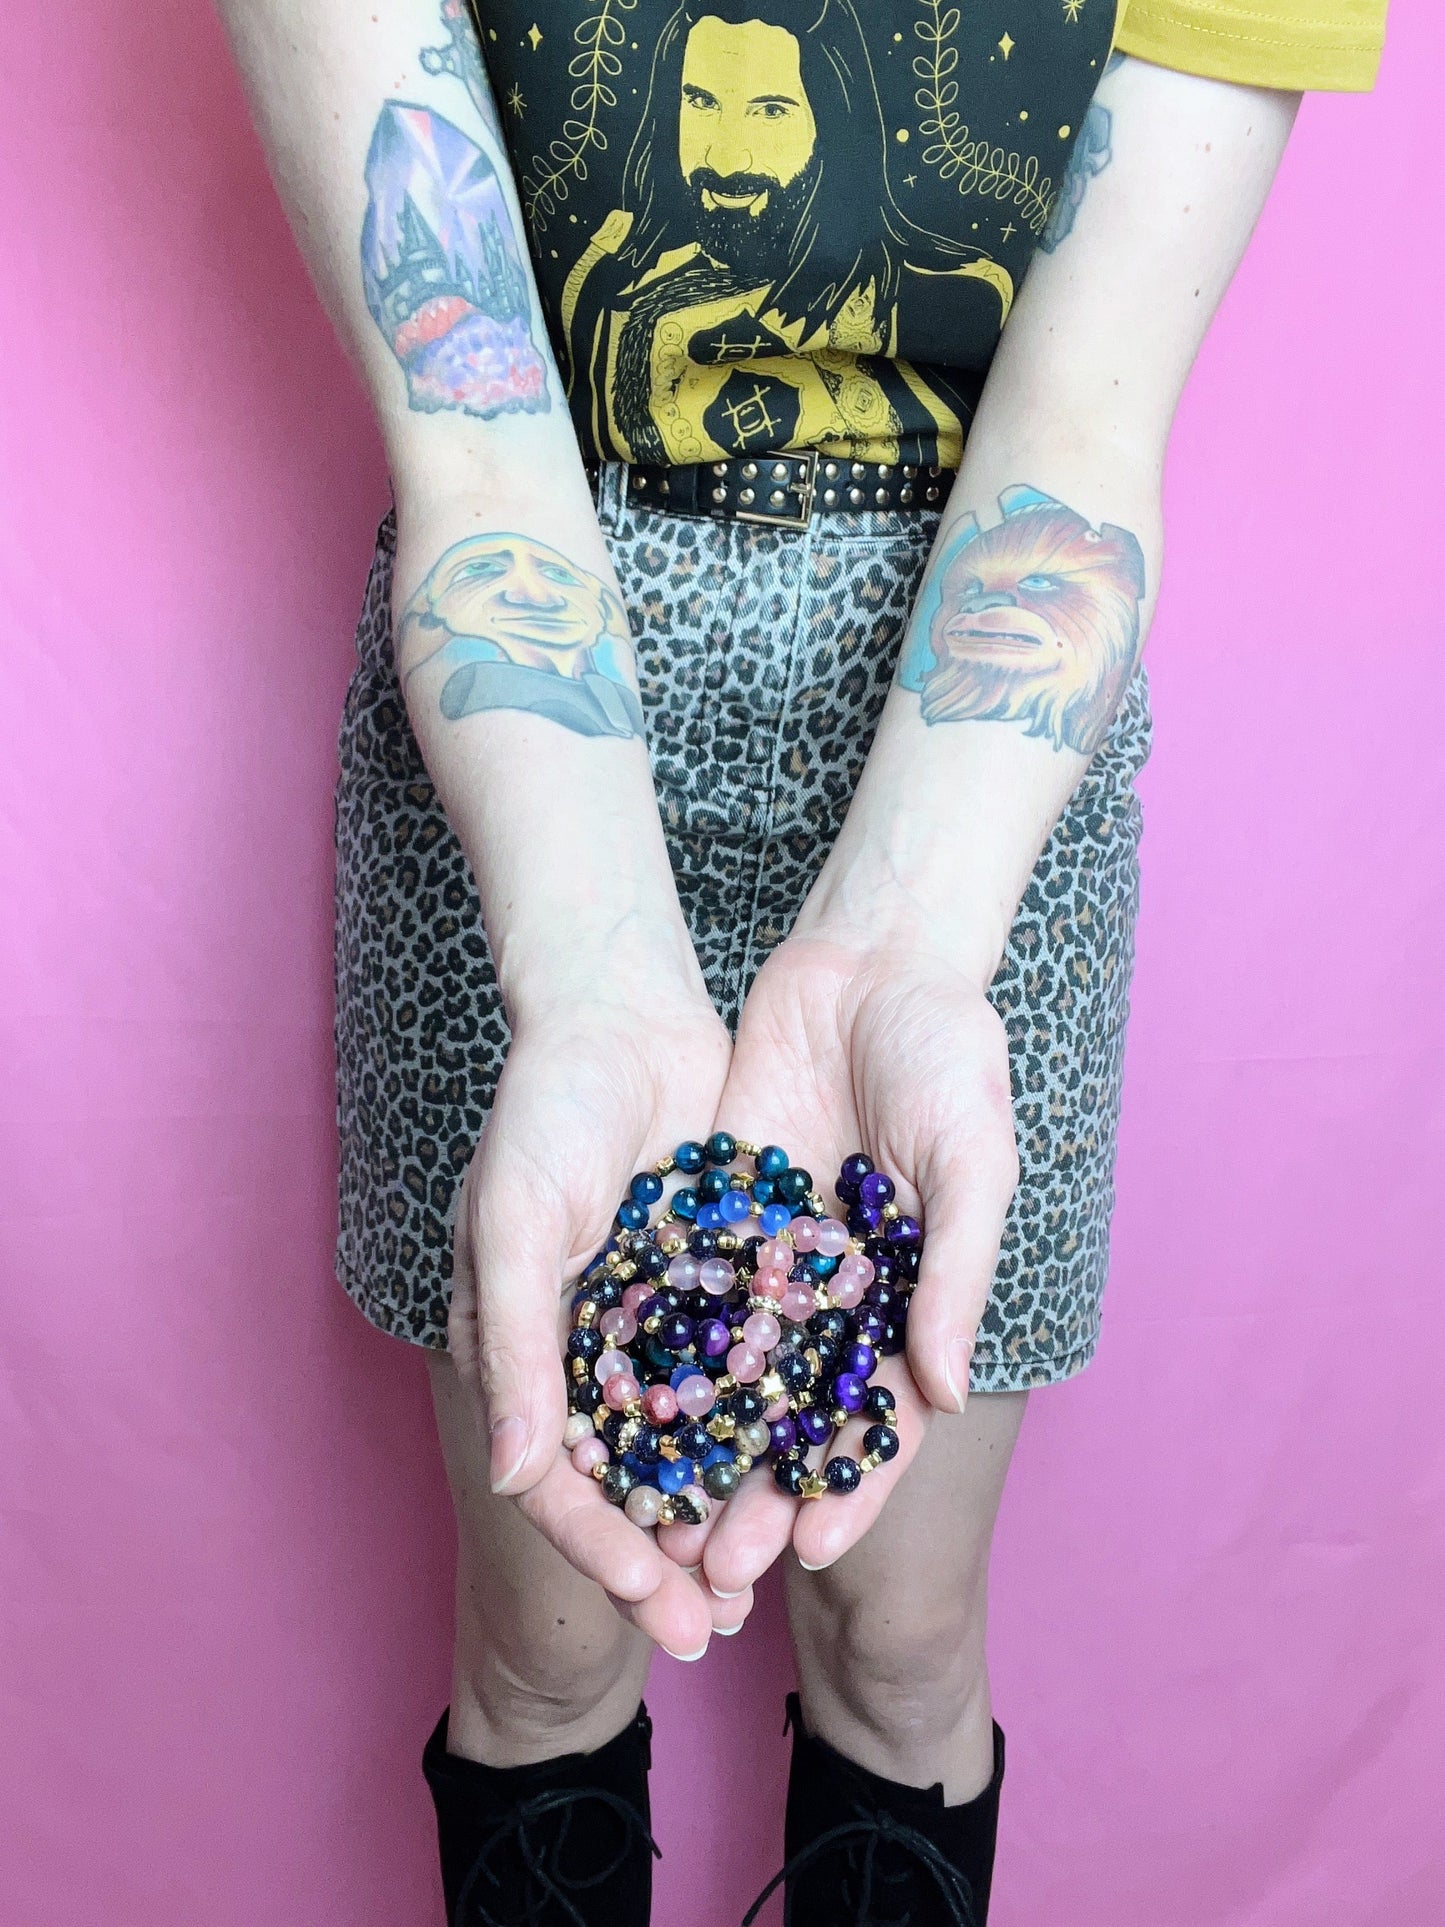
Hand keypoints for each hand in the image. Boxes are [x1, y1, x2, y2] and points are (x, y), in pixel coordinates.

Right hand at [448, 964, 746, 1657]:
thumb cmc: (544, 1111)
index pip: (561, 1476)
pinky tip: (816, 1467)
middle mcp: (592, 1344)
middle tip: (721, 1629)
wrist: (620, 1008)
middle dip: (673, 1554)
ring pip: (699, 1434)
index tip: (658, 1602)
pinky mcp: (720, 1275)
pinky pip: (750, 1360)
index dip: (602, 1547)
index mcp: (527, 1347)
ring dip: (732, 1503)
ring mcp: (660, 1313)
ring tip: (778, 1572)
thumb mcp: (517, 1222)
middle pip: (635, 1475)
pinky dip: (775, 1415)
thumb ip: (518, 1346)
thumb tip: (521, 1477)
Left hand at [665, 934, 1017, 1595]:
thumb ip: (956, 1275)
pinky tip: (609, 1407)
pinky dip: (653, 1348)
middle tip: (716, 1564)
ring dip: (699, 1444)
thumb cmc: (950, 1059)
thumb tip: (947, 1391)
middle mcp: (837, 1293)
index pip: (881, 1416)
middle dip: (758, 1489)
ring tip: (657, 1517)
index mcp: (910, 1297)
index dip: (850, 1483)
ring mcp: (772, 1255)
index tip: (811, 1547)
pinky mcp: (717, 1209)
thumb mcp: (971, 1164)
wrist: (875, 961)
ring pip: (729, 1368)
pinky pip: (682, 1289)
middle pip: (794, 1413)